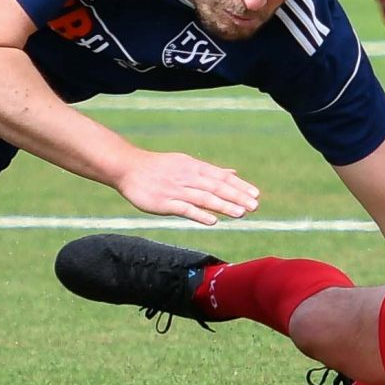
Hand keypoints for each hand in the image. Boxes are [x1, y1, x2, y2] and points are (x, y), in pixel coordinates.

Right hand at [115, 149, 259, 225]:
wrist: (129, 168)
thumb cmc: (160, 167)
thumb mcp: (187, 163)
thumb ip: (211, 171)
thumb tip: (234, 172)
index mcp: (194, 167)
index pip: (221, 177)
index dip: (239, 186)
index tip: (256, 194)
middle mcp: (188, 177)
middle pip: (216, 187)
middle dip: (236, 196)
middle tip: (254, 206)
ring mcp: (176, 190)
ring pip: (204, 198)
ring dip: (223, 205)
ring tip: (240, 213)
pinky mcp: (164, 202)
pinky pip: (184, 209)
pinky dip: (199, 214)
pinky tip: (212, 221)